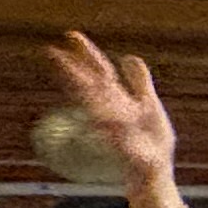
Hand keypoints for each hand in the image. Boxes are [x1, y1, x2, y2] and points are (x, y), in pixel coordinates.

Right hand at [46, 31, 175, 180]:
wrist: (157, 172)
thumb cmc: (151, 140)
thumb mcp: (149, 105)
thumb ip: (139, 82)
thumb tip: (129, 56)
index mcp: (120, 102)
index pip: (100, 73)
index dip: (87, 54)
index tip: (70, 35)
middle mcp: (115, 115)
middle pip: (92, 88)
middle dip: (73, 71)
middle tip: (50, 51)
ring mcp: (121, 133)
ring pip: (101, 111)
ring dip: (87, 96)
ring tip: (72, 80)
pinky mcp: (132, 154)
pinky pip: (122, 142)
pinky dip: (111, 134)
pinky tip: (99, 123)